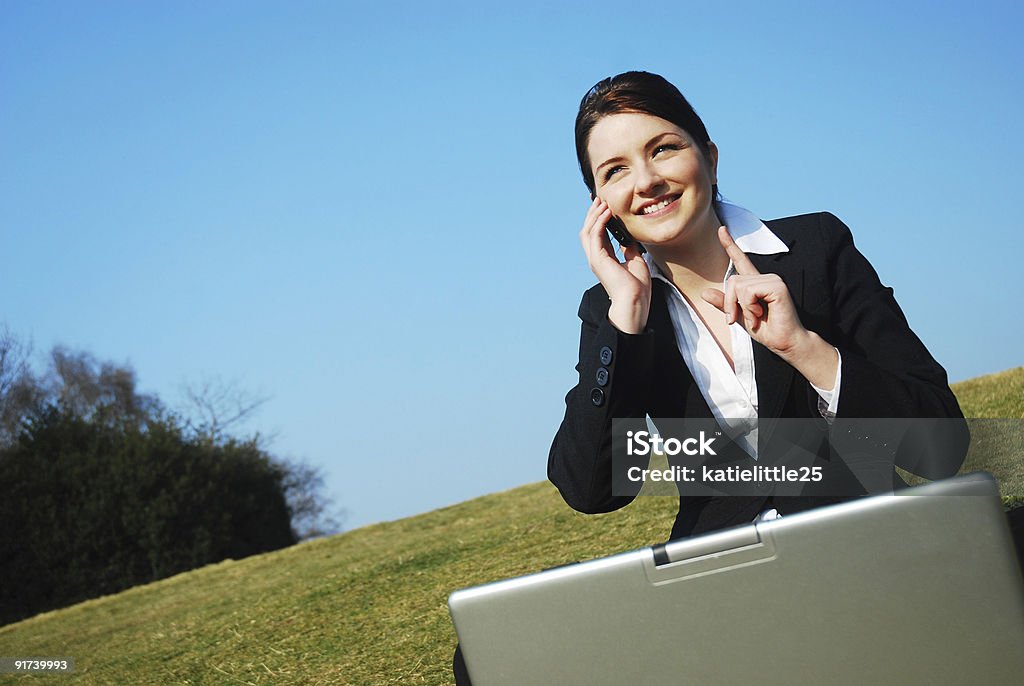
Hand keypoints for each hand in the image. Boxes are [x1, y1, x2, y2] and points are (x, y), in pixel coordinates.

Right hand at [579, 197, 650, 333]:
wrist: (635, 301)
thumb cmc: (637, 286)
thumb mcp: (635, 260)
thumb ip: (629, 249)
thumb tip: (629, 238)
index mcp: (604, 259)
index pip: (598, 234)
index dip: (599, 219)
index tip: (604, 206)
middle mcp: (596, 258)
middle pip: (588, 230)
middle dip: (593, 213)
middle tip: (599, 199)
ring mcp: (595, 258)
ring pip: (587, 231)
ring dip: (594, 215)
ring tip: (601, 202)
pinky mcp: (598, 259)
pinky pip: (594, 235)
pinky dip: (599, 222)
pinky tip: (606, 212)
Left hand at [699, 226, 804, 354]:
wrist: (786, 342)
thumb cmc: (767, 330)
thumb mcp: (739, 317)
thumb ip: (724, 304)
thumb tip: (704, 293)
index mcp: (755, 284)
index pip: (740, 260)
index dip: (730, 245)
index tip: (721, 229)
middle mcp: (764, 278)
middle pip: (732, 281)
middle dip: (730, 304)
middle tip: (739, 319)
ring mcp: (773, 280)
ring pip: (739, 286)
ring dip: (742, 308)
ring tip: (755, 318)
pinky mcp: (777, 286)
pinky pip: (749, 292)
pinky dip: (749, 307)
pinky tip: (760, 314)